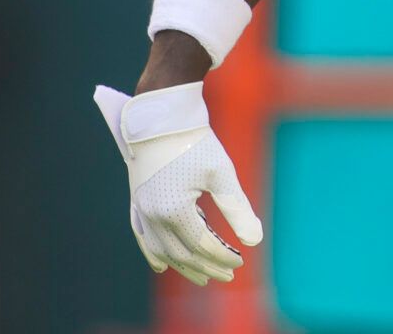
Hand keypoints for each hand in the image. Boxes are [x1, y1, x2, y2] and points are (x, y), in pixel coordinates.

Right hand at [95, 82, 263, 284]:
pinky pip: (142, 236)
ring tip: (202, 276)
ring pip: (161, 249)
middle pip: (181, 253)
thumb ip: (237, 208)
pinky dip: (152, 253)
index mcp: (173, 210)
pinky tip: (162, 265)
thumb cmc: (196, 141)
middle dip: (206, 266)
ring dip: (182, 265)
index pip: (202, 244)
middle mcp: (152, 214)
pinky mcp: (137, 200)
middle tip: (229, 275)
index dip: (222, 256)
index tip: (241, 261)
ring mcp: (141, 209)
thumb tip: (255, 240)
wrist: (163, 116)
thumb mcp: (222, 173)